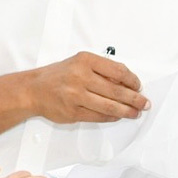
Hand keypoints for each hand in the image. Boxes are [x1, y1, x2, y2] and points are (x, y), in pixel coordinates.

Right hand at [29, 52, 148, 124]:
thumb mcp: (78, 63)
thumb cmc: (58, 76)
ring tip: (135, 113)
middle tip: (144, 103)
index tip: (138, 86)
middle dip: (135, 99)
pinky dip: (111, 117)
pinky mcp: (73, 112)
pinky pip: (99, 116)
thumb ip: (101, 71)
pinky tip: (117, 116)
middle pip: (116, 91)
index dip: (132, 81)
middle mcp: (80, 76)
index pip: (118, 71)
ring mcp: (76, 95)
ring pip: (110, 106)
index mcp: (84, 61)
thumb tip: (127, 84)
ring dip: (127, 111)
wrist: (33, 89)